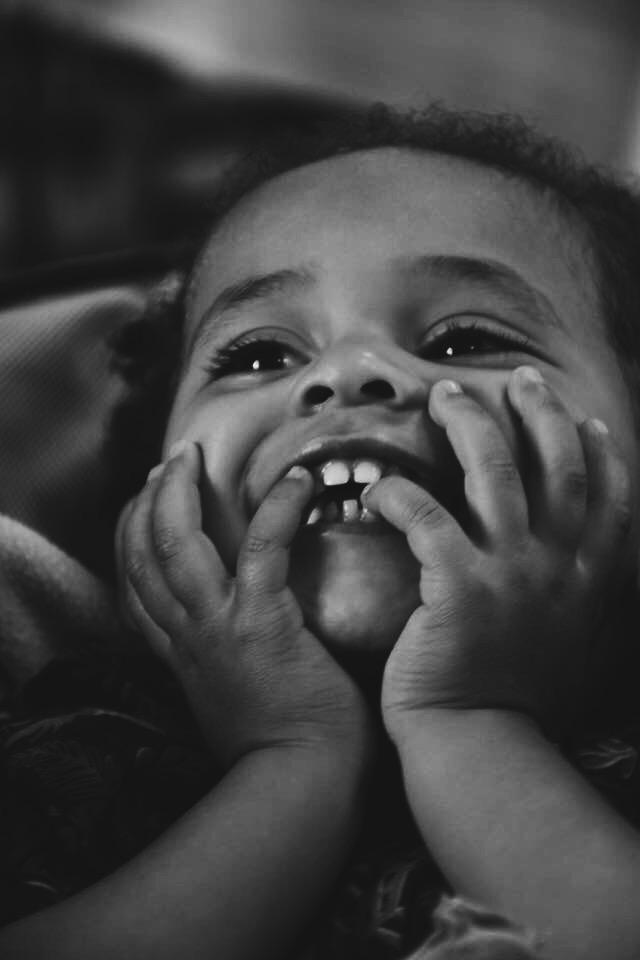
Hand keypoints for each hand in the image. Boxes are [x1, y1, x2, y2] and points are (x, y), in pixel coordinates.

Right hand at [116, 443, 372, 768]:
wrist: (301, 786)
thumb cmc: (281, 747)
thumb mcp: (226, 705)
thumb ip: (219, 667)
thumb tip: (235, 643)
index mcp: (181, 654)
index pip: (135, 587)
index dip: (131, 538)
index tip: (145, 502)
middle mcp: (188, 636)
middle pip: (142, 556)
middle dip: (147, 502)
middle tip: (168, 463)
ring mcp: (218, 628)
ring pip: (174, 545)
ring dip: (178, 493)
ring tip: (192, 457)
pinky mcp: (263, 624)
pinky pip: (262, 549)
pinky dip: (278, 508)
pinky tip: (297, 480)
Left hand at [362, 366, 633, 742]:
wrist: (481, 746)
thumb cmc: (513, 697)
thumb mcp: (564, 639)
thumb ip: (569, 592)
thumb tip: (558, 551)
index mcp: (588, 581)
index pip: (610, 499)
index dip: (601, 453)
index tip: (587, 420)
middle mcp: (560, 569)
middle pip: (559, 466)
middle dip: (541, 412)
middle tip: (519, 377)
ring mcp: (514, 575)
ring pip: (497, 473)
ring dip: (472, 424)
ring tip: (445, 395)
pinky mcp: (460, 588)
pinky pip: (427, 517)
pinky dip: (399, 495)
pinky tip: (377, 490)